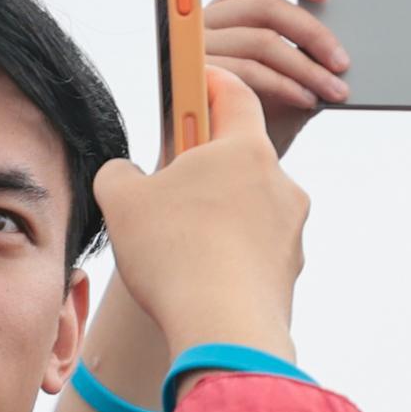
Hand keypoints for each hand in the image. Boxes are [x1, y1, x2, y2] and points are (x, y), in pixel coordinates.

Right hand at [96, 68, 308, 368]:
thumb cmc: (176, 257)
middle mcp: (279, 183)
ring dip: (218, 217)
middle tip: (169, 186)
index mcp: (245, 149)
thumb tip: (124, 176)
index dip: (210, 81)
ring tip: (179, 249)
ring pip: (248, 209)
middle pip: (240, 157)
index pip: (234, 94)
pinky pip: (253, 254)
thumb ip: (120, 173)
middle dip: (206, 166)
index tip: (194, 77)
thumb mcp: (123, 201)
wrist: (224, 333)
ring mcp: (290, 231)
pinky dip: (229, 259)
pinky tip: (198, 282)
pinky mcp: (288, 274)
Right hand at [199, 0, 348, 154]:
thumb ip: (305, 56)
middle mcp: (208, 20)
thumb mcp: (286, 79)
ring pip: (262, 40)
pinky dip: (285, 85)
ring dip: (306, 67)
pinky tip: (308, 100)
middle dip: (313, 34)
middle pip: (267, 6)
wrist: (224, 160)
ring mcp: (198, 46)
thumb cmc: (257, 119)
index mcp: (232, 8)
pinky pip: (249, 71)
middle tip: (343, 62)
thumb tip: (341, 45)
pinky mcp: (197, 74)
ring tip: (334, 90)